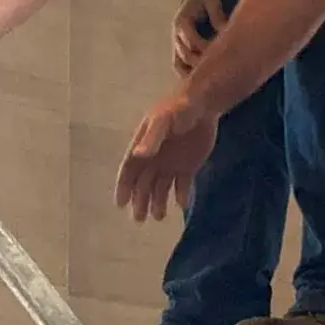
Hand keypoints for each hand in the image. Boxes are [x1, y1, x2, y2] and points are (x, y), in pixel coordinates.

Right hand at [114, 91, 217, 222]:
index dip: (124, 187)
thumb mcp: (163, 120)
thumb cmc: (178, 109)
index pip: (129, 170)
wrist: (204, 105)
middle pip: (143, 184)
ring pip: (160, 188)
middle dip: (140, 201)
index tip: (121, 204)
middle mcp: (153, 159)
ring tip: (159, 216)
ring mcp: (170, 165)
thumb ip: (152, 137)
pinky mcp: (187, 168)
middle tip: (139, 219)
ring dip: (158, 203)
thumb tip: (139, 154)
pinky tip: (182, 204)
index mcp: (142, 147)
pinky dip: (182, 195)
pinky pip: (182, 186)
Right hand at [171, 0, 225, 75]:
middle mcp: (176, 35)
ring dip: (193, 74)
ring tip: (210, 82)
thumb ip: (217, 14)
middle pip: (186, 56)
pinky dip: (187, 75)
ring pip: (179, 65)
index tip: (223, 54)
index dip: (206, 49)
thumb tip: (225, 31)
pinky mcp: (179, 50)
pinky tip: (200, 83)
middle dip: (202, 64)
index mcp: (182, 22)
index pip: (192, 41)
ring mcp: (176, 44)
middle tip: (221, 72)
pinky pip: (179, 66)